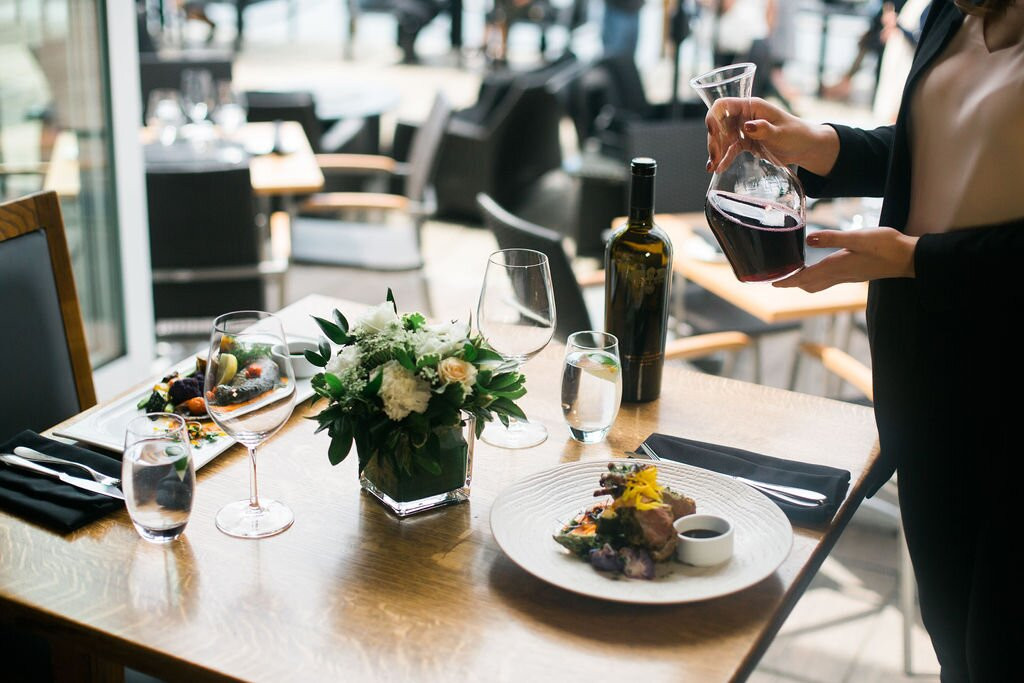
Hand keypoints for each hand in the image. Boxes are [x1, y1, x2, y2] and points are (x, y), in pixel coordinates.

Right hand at [705, 97, 839, 176]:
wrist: (805, 148)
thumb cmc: (796, 135)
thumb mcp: (781, 133)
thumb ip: (764, 129)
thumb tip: (747, 126)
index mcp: (751, 106)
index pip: (724, 105)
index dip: (714, 116)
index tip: (712, 132)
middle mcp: (744, 116)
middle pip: (719, 124)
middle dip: (714, 140)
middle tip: (714, 158)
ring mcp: (743, 129)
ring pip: (721, 138)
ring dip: (716, 151)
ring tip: (712, 167)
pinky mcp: (745, 142)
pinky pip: (730, 149)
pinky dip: (723, 158)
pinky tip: (718, 168)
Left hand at [772, 227, 917, 292]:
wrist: (910, 257)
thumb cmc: (886, 246)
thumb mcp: (858, 237)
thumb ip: (833, 238)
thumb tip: (809, 240)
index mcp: (837, 267)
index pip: (806, 278)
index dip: (788, 281)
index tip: (772, 284)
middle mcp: (840, 275)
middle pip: (810, 285)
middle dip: (793, 284)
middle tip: (777, 280)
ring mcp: (849, 277)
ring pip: (819, 284)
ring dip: (804, 283)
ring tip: (792, 276)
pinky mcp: (856, 274)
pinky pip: (829, 281)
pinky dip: (817, 279)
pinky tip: (818, 271)